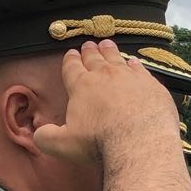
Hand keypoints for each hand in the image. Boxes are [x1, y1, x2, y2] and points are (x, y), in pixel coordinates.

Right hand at [33, 39, 178, 163]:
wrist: (140, 142)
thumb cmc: (100, 143)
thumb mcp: (63, 145)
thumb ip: (46, 138)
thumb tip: (39, 134)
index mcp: (81, 86)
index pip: (72, 67)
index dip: (70, 60)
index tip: (71, 54)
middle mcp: (105, 76)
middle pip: (94, 58)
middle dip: (89, 51)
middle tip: (88, 45)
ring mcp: (130, 77)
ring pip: (117, 58)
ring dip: (110, 51)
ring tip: (107, 45)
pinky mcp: (151, 85)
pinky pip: (140, 68)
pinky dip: (135, 63)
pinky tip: (134, 62)